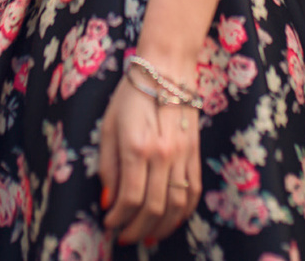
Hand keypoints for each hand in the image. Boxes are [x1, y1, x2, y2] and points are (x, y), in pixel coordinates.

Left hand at [98, 64, 201, 246]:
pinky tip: (171, 220)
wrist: (166, 68)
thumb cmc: (131, 94)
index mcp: (136, 148)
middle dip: (137, 229)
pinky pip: (194, 191)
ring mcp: (183, 155)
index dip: (118, 219)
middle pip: (153, 208)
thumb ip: (108, 167)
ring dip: (161, 227)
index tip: (109, 224)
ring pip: (177, 205)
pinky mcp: (195, 153)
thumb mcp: (108, 126)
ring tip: (147, 235)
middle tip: (125, 236)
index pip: (129, 198)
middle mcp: (162, 155)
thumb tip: (109, 201)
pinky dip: (183, 212)